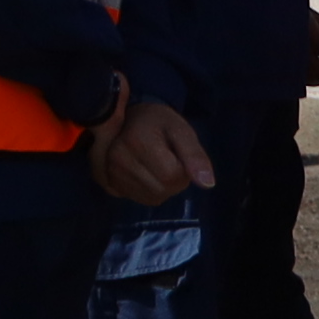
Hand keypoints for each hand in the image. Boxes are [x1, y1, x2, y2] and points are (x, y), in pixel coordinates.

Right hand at [86, 91, 214, 204]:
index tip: (178, 154)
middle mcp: (119, 161)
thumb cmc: (157, 122)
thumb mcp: (181, 130)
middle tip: (168, 159)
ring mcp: (111, 174)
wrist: (126, 119)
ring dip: (163, 186)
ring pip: (153, 197)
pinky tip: (147, 174)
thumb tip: (207, 184)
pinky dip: (150, 190)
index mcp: (137, 143)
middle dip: (174, 180)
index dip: (183, 170)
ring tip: (156, 165)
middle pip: (162, 190)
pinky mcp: (110, 184)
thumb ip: (195, 155)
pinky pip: (142, 198)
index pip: (172, 176)